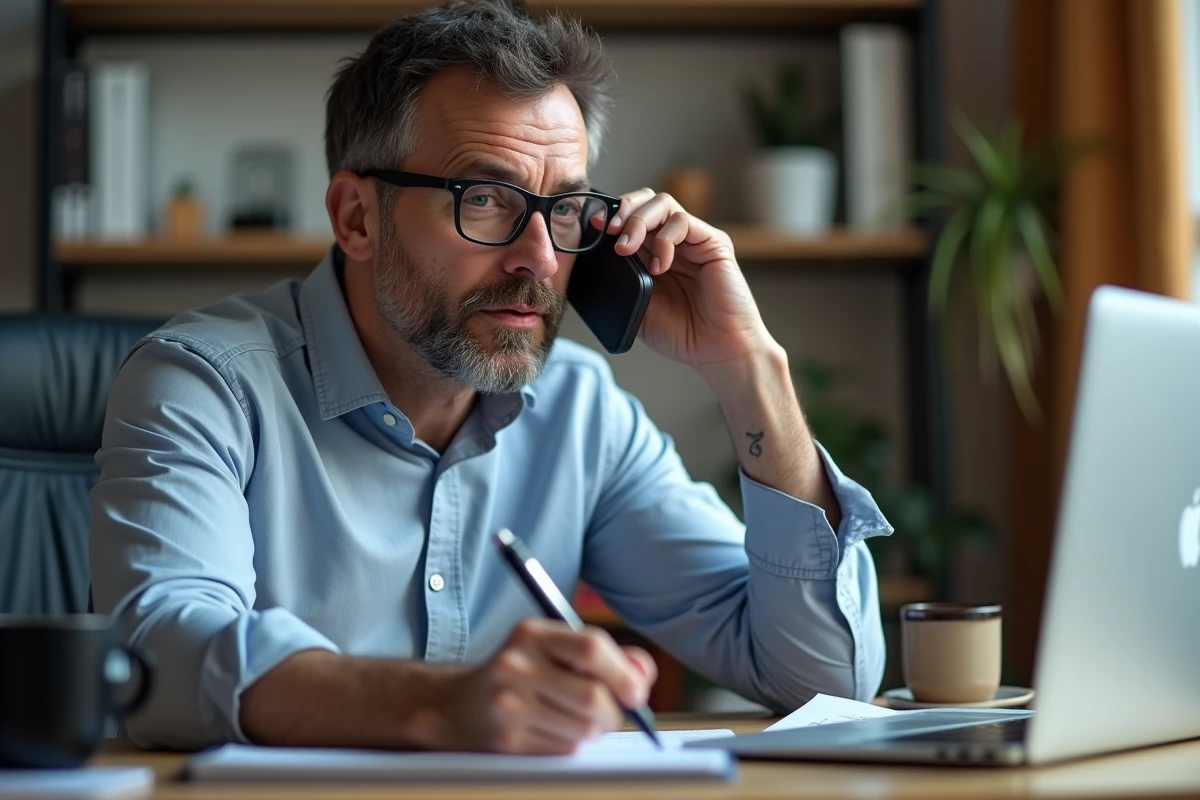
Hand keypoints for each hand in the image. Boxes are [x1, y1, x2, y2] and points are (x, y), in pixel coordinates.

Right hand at [432, 619, 656, 753]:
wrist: (458, 706)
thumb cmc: (522, 675)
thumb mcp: (556, 650)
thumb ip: (606, 655)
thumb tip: (643, 675)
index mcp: (532, 633)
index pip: (591, 648)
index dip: (623, 674)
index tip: (637, 693)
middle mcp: (515, 664)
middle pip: (592, 697)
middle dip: (615, 713)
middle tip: (613, 715)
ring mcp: (508, 704)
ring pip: (583, 729)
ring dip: (592, 731)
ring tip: (576, 721)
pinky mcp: (506, 740)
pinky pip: (564, 749)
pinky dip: (571, 745)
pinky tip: (553, 731)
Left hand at [606, 189, 773, 370]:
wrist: (717, 350)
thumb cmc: (683, 333)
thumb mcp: (638, 311)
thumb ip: (620, 285)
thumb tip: (592, 263)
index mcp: (652, 254)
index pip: (629, 218)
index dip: (610, 216)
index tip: (592, 228)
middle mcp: (673, 241)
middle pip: (645, 201)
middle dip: (622, 209)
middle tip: (609, 231)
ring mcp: (693, 240)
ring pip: (662, 203)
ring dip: (638, 221)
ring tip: (626, 249)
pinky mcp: (713, 242)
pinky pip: (682, 222)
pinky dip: (664, 240)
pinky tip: (660, 266)